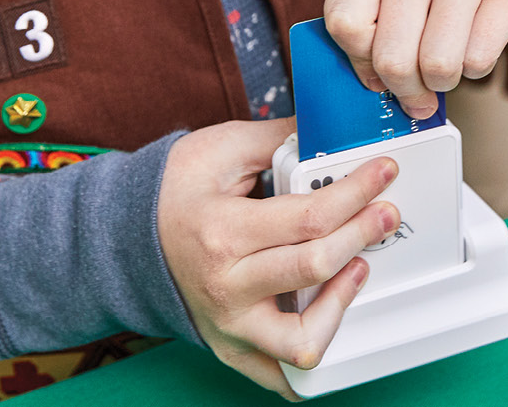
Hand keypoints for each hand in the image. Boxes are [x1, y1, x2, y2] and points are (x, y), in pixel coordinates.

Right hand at [156, 118, 400, 399]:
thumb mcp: (219, 150)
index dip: (357, 191)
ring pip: (303, 339)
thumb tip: (330, 131)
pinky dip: (311, 358)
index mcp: (224, 232)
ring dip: (341, 303)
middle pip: (315, 267)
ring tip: (355, 270)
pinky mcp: (231, 347)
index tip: (382, 173)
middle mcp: (227, 285)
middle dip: (362, 235)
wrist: (122, 239)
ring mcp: (229, 324)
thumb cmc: (174, 193)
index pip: (309, 217)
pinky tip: (332, 324)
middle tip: (385, 214)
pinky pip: (279, 377)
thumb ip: (278, 139)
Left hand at [323, 0, 507, 118]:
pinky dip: (476, 68)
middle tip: (420, 91)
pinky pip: (479, 59)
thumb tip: (378, 84)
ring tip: (447, 66)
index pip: (346, 24)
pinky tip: (475, 45)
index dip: (361, 62)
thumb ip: (375, 14)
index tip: (377, 72)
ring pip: (437, 67)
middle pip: (392, 60)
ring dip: (442, 82)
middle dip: (408, 91)